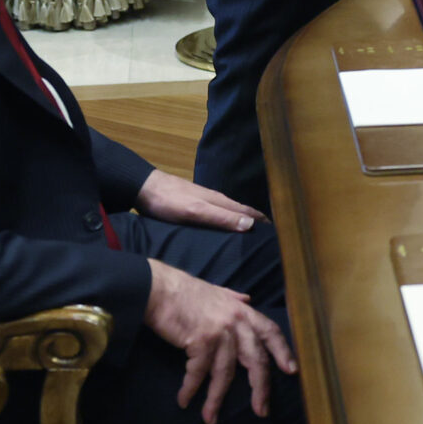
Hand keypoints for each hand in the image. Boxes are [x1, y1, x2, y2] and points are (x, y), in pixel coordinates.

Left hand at [135, 169, 264, 232]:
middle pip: (242, 211)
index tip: (279, 233)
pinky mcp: (194, 204)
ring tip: (251, 232)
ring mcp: (205, 201)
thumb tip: (250, 225)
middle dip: (257, 221)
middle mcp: (216, 200)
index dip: (263, 221)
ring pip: (230, 212)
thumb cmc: (169, 201)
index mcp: (220, 201)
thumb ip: (221, 218)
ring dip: (243, 221)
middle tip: (270, 235)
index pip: (248, 212)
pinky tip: (223, 226)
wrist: (144, 188)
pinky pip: (218, 214)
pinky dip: (227, 220)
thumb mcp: (195, 212)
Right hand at [143, 259, 296, 423]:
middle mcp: (237, 322)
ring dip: (216, 399)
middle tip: (262, 410)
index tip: (292, 371)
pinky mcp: (200, 340)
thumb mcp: (218, 293)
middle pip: (256, 359)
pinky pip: (198, 373)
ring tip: (210, 418)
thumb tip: (248, 299)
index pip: (271, 332)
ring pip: (225, 373)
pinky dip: (190, 389)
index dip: (283, 352)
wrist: (161, 289)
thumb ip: (234, 299)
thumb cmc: (186, 292)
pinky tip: (184, 400)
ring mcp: (220, 331)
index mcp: (244, 311)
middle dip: (260, 388)